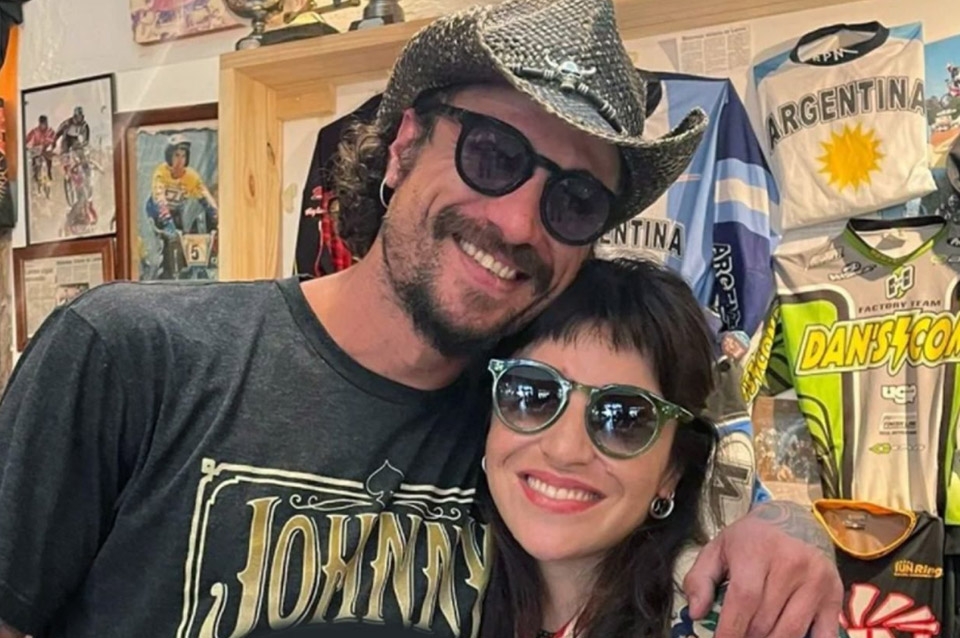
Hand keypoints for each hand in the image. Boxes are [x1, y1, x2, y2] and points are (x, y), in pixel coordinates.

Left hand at [683, 501, 842, 637]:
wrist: (794, 520)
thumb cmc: (750, 539)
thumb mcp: (717, 549)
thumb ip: (700, 579)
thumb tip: (696, 613)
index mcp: (757, 550)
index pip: (744, 599)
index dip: (730, 629)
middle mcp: (791, 563)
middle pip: (765, 621)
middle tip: (737, 636)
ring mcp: (817, 581)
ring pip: (791, 632)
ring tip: (755, 637)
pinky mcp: (835, 595)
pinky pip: (824, 636)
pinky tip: (784, 637)